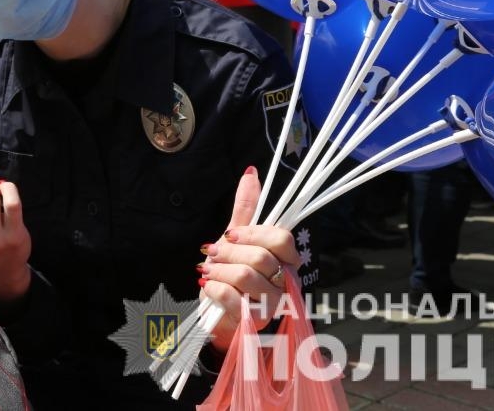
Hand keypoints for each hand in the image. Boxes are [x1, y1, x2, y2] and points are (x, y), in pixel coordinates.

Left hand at [198, 166, 298, 350]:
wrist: (218, 312)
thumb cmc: (231, 274)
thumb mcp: (235, 239)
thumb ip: (246, 209)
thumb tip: (251, 173)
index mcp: (285, 259)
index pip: (282, 239)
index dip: (253, 233)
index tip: (230, 234)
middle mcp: (284, 282)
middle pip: (261, 257)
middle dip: (228, 252)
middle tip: (211, 254)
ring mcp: (272, 304)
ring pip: (246, 277)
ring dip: (219, 271)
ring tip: (209, 272)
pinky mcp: (254, 321)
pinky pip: (232, 299)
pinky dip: (214, 289)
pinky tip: (209, 288)